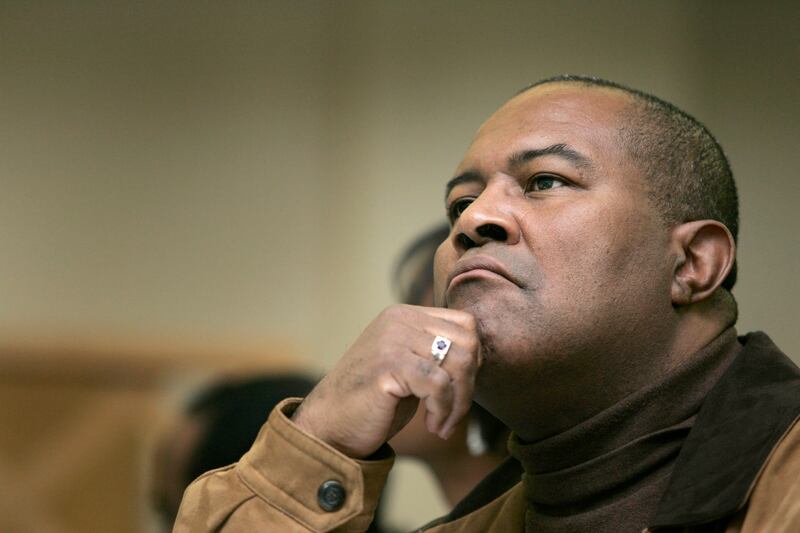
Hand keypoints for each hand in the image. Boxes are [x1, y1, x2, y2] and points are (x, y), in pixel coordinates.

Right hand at [291, 304, 481, 458]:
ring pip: (458, 362)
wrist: (329, 425)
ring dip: (459, 402)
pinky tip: (432, 426)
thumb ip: (436, 352)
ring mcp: (392, 340)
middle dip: (470, 384)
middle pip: (467, 342)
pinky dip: (444, 410)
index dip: (474, 360)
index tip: (461, 390)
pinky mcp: (388, 365)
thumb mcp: (409, 367)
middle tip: (453, 413)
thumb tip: (480, 354)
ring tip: (443, 424)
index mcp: (403, 315)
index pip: (465, 323)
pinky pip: (439, 384)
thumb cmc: (373, 402)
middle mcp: (398, 320)